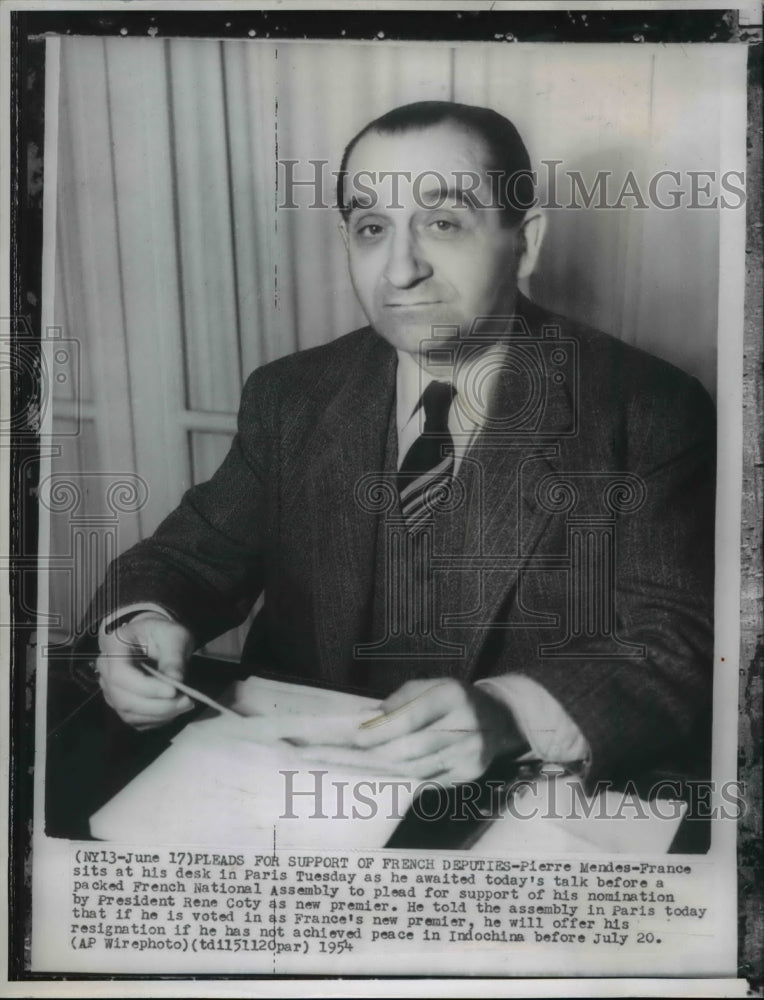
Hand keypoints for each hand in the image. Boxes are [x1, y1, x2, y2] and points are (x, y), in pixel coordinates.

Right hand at [96, 614, 194, 729]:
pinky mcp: (119, 703)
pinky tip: (174, 710)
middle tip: (186, 701)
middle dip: (157, 705)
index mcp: (114, 645)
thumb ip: (174, 657)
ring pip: (128, 713)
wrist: (153, 639)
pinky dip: (156, 720)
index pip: (121, 674)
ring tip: (184, 705)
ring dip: (159, 715)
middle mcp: (105, 669)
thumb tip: (176, 681)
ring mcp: (109, 689)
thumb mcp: (174, 636)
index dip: (146, 687)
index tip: (174, 690)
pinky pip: (135, 720)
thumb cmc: (162, 633)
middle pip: (123, 698)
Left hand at [291, 678, 526, 785]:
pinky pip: (430, 780)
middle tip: (354, 752)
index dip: (379, 729)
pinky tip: (394, 769)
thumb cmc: (454, 699)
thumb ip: (399, 701)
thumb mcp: (429, 686)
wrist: (499, 718)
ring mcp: (471, 753)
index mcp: (452, 695)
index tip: (355, 736)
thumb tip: (366, 719)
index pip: (408, 717)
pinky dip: (408, 775)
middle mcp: (466, 724)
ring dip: (388, 766)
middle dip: (377, 752)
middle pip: (410, 748)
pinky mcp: (471, 774)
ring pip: (417, 768)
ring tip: (368, 760)